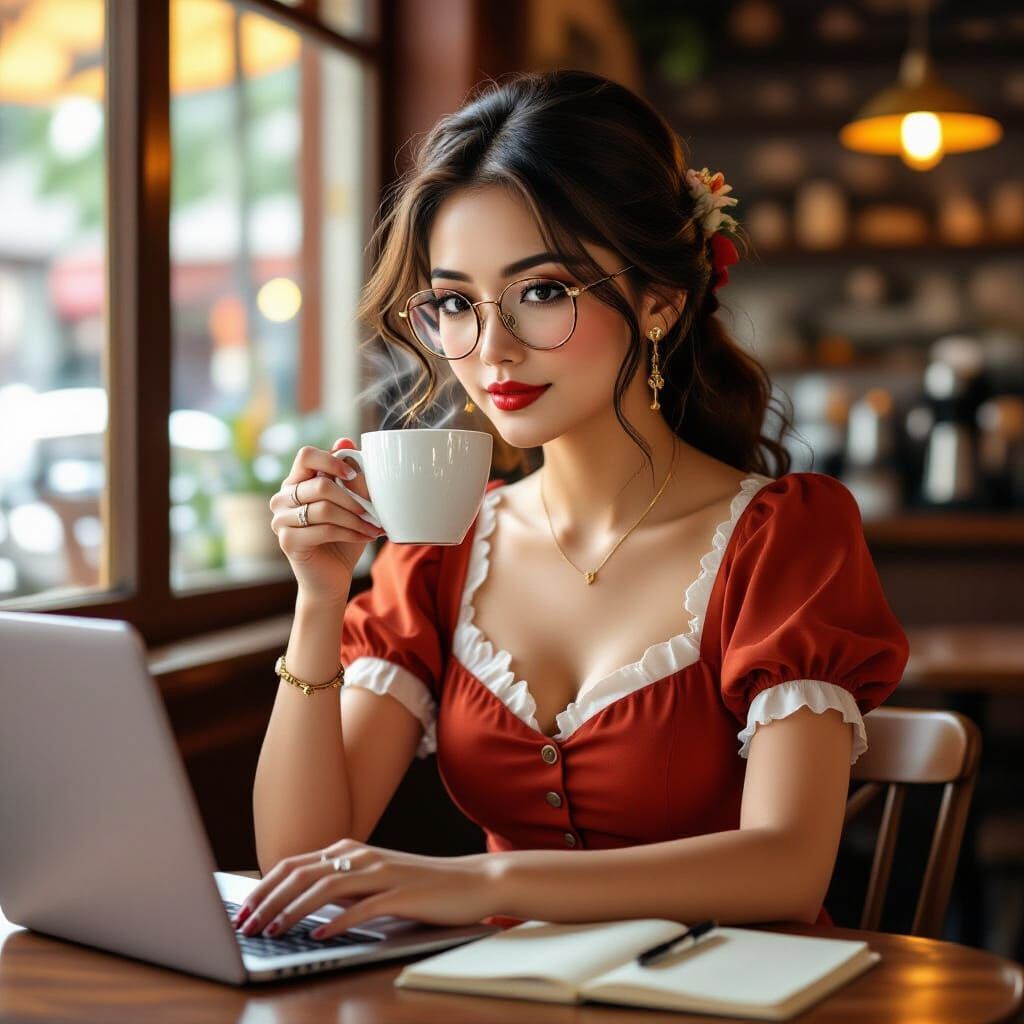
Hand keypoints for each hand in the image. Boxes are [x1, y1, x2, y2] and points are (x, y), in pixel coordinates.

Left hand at [233, 840, 501, 939]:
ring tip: (271, 932)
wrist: (472, 881)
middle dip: (267, 900)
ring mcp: (381, 873)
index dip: (263, 888)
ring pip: (325, 887)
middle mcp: (362, 856)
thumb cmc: (421, 886)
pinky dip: (337, 921)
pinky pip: (363, 908)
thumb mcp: (374, 881)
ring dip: (292, 911)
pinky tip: (319, 936)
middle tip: (245, 926)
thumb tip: (300, 904)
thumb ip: (341, 887)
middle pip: (301, 873)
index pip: (294, 865)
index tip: (242, 911)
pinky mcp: (401, 894)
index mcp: (351, 850)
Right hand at [269, 438, 384, 603]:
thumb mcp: (351, 504)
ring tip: (375, 526)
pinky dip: (350, 532)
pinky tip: (367, 536)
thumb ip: (348, 475)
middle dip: (354, 498)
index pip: (306, 456)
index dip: (332, 460)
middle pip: (320, 485)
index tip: (354, 475)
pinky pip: (323, 529)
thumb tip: (346, 441)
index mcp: (296, 482)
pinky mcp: (287, 541)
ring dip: (355, 518)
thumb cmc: (342, 537)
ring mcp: (280, 520)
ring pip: (324, 508)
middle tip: (375, 510)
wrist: (331, 578)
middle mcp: (282, 498)